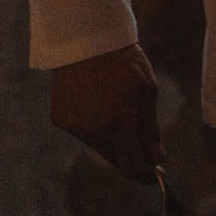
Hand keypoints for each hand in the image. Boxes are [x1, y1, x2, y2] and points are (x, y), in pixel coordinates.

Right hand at [51, 43, 161, 182]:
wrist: (86, 39)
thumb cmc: (125, 62)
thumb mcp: (147, 91)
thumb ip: (149, 129)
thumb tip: (156, 157)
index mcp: (116, 123)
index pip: (131, 164)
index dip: (144, 174)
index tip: (155, 176)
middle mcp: (90, 130)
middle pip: (114, 158)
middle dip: (130, 156)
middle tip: (146, 147)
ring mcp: (72, 126)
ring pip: (98, 146)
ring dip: (112, 141)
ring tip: (121, 112)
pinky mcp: (59, 119)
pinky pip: (82, 134)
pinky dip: (95, 129)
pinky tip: (101, 106)